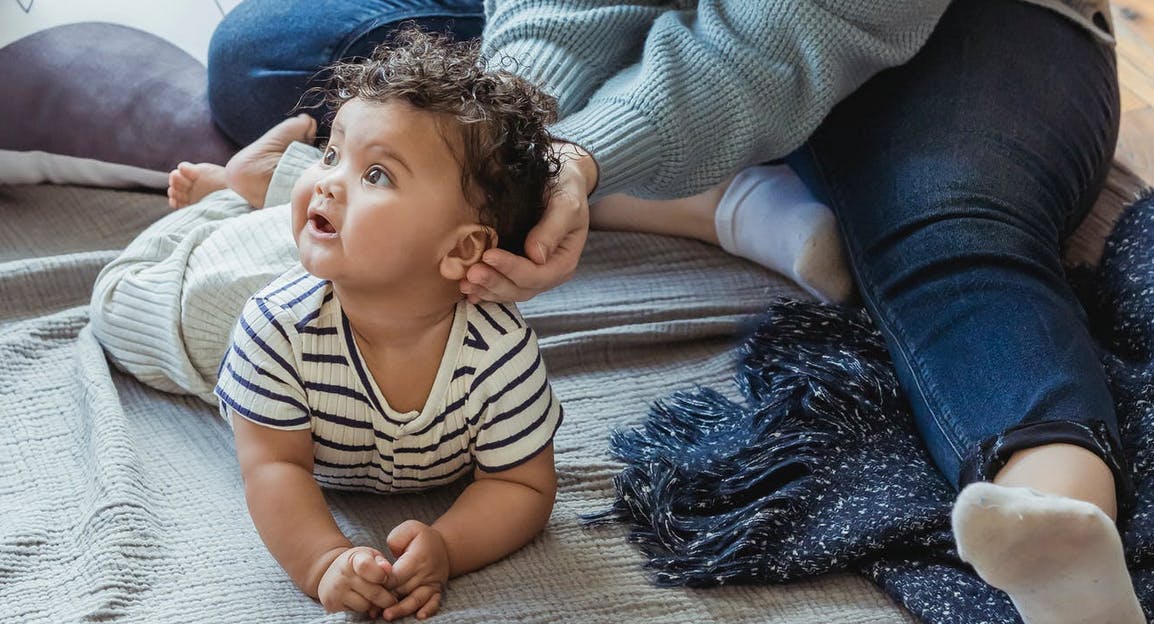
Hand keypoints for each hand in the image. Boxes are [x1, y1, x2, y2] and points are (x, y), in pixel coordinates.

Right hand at [316, 546, 397, 616]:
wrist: (332, 574)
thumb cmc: (358, 564)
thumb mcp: (371, 556)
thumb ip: (382, 563)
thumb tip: (388, 570)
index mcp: (354, 559)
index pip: (366, 566)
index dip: (381, 574)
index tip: (386, 579)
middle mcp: (342, 574)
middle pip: (373, 592)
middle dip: (388, 598)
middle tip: (392, 597)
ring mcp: (336, 590)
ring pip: (366, 605)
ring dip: (374, 605)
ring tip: (373, 598)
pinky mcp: (332, 605)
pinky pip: (356, 613)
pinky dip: (362, 610)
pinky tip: (362, 601)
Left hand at [381, 520, 450, 620]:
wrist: (445, 546)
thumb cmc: (422, 538)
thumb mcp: (410, 528)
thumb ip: (396, 539)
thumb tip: (390, 554)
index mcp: (417, 558)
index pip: (397, 574)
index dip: (383, 583)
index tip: (371, 588)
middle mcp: (425, 573)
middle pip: (403, 589)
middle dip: (386, 600)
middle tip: (371, 609)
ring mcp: (431, 583)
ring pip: (416, 599)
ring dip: (402, 609)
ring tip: (387, 616)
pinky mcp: (436, 591)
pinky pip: (434, 603)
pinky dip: (428, 610)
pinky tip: (419, 616)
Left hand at [461, 142, 596, 302]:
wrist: (560, 183)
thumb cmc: (565, 189)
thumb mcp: (565, 204)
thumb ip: (552, 228)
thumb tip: (536, 256)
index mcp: (563, 262)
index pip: (536, 274)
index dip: (512, 268)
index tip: (489, 255)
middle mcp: (548, 273)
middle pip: (520, 289)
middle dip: (494, 282)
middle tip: (470, 273)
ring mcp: (532, 275)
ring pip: (508, 291)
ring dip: (486, 289)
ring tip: (464, 283)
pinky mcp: (517, 270)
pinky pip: (500, 286)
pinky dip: (483, 291)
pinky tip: (466, 290)